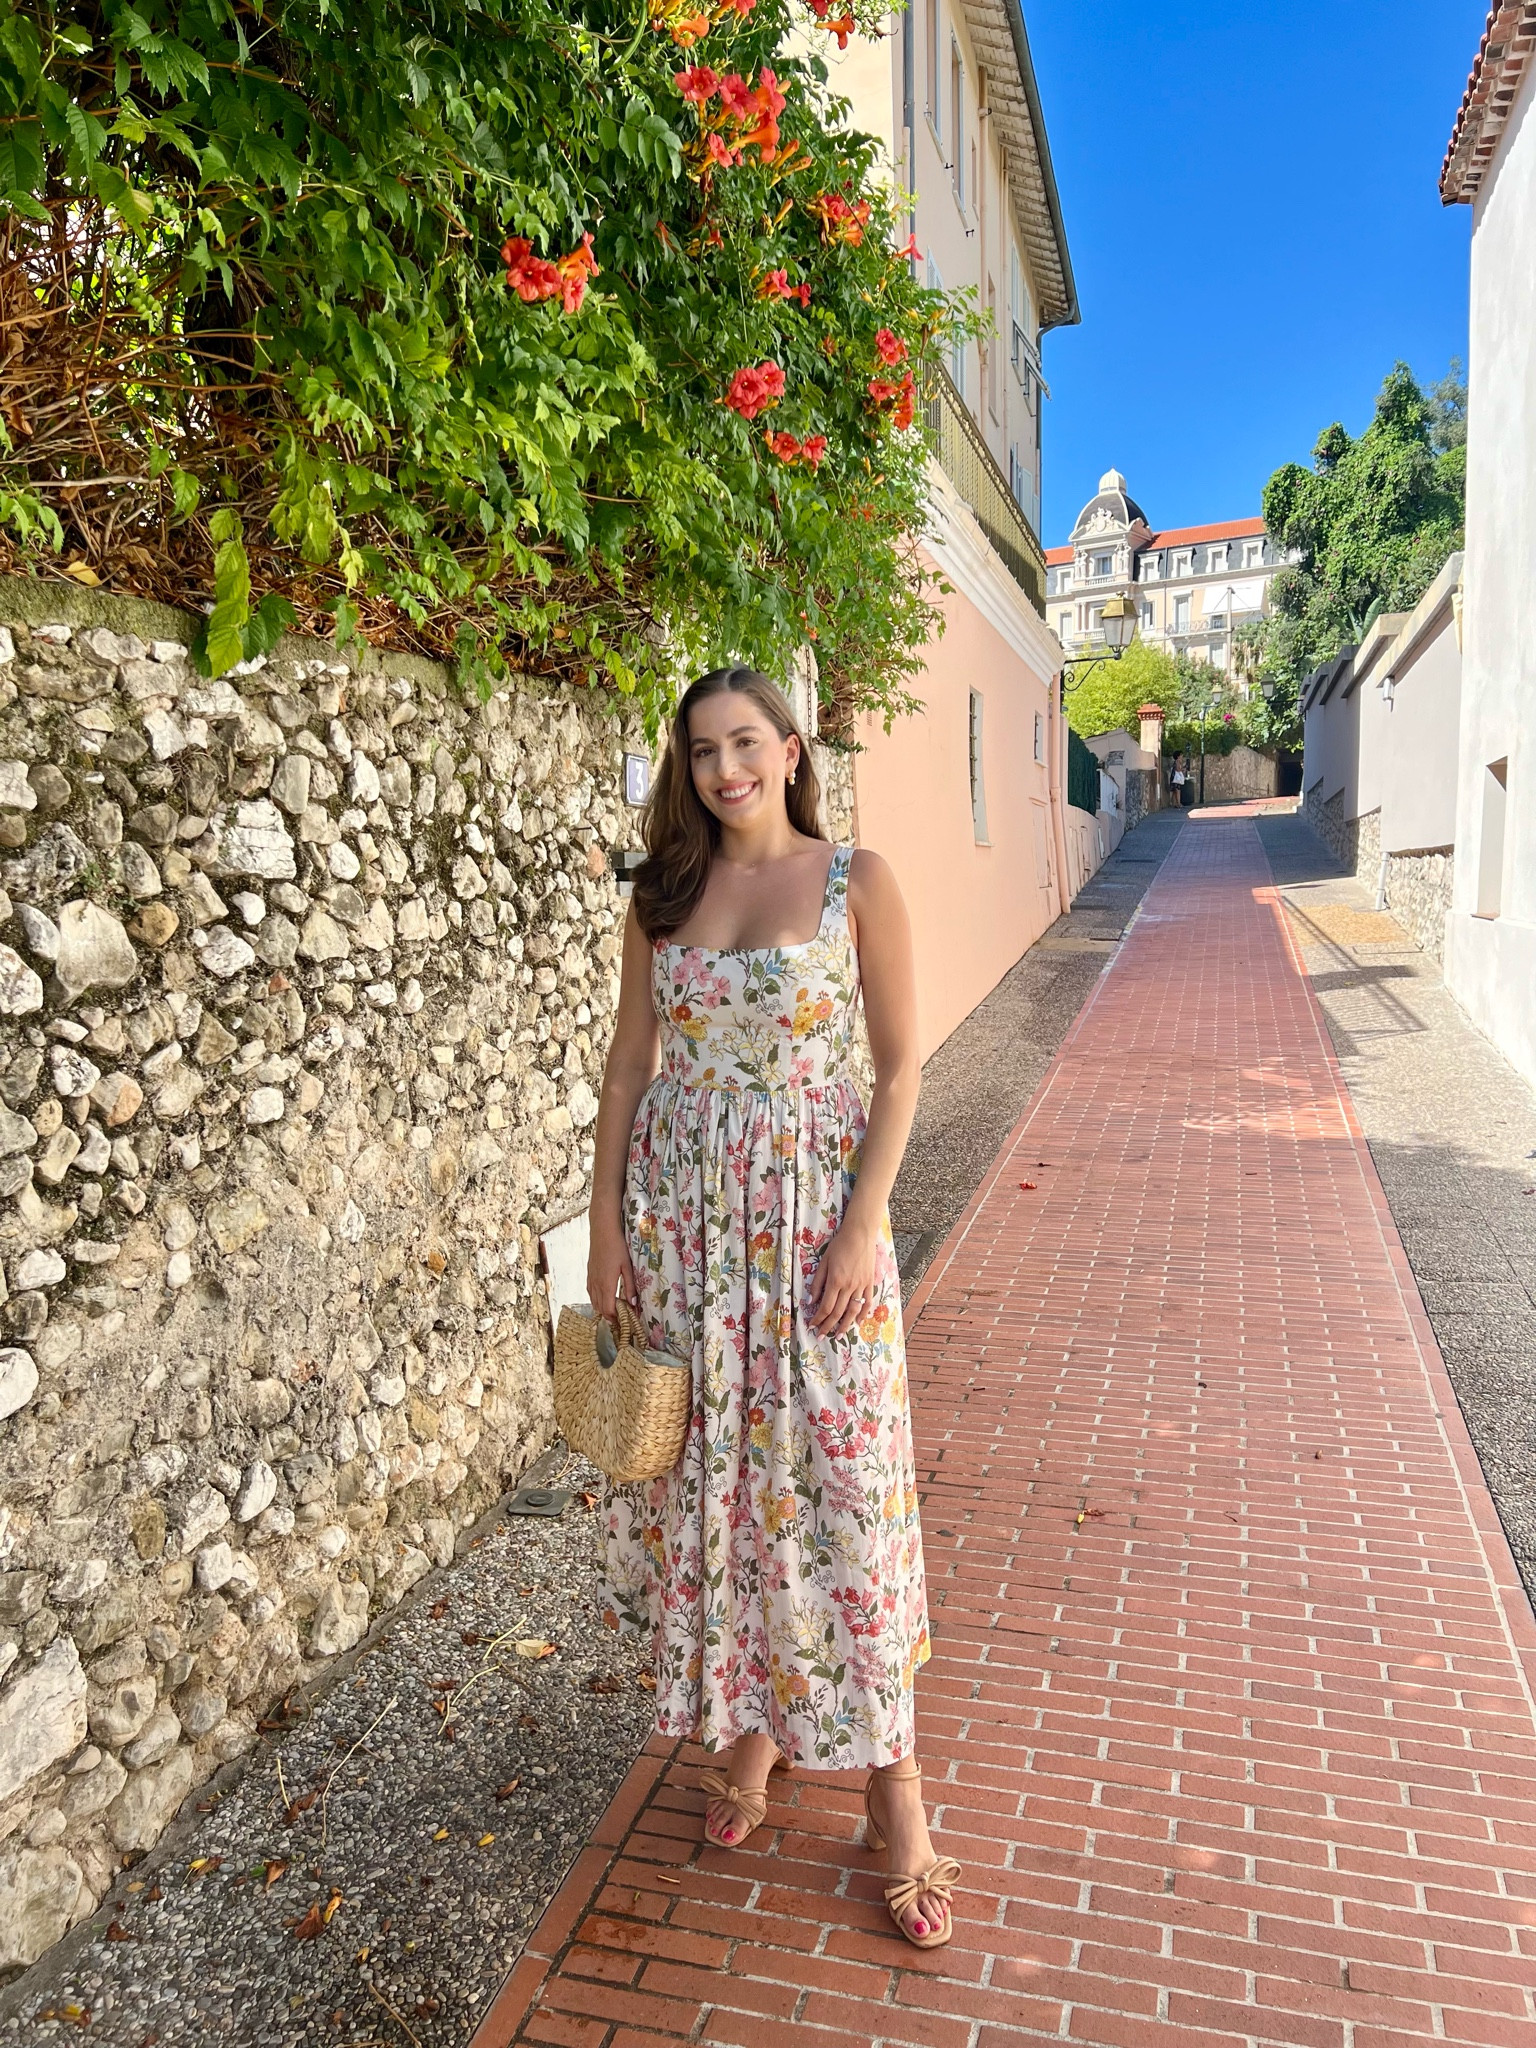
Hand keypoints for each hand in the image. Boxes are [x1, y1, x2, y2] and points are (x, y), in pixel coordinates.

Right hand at [587, 1209, 639, 1323]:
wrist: (602, 1231)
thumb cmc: (617, 1247)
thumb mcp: (627, 1267)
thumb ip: (630, 1286)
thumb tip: (633, 1304)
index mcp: (606, 1284)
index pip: (608, 1309)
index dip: (615, 1319)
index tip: (624, 1322)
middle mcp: (596, 1284)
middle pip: (600, 1308)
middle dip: (609, 1316)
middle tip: (620, 1320)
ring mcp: (591, 1278)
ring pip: (593, 1301)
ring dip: (602, 1309)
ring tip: (613, 1312)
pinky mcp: (589, 1273)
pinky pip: (590, 1292)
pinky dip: (596, 1299)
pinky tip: (602, 1298)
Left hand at [807, 1215, 877, 1337]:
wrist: (860, 1235)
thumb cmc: (839, 1246)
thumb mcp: (823, 1262)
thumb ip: (817, 1283)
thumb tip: (810, 1301)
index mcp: (836, 1281)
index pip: (826, 1306)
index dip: (818, 1319)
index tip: (812, 1326)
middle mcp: (849, 1286)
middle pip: (838, 1312)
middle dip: (828, 1326)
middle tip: (822, 1336)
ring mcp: (861, 1285)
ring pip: (853, 1311)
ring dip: (845, 1326)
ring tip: (839, 1336)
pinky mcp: (869, 1283)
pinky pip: (867, 1302)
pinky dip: (863, 1314)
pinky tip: (858, 1322)